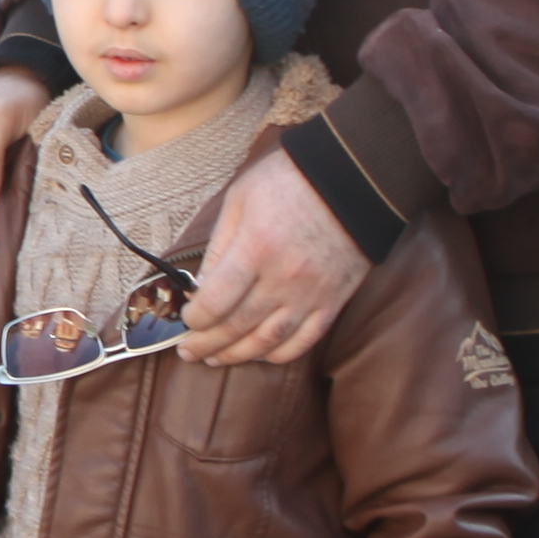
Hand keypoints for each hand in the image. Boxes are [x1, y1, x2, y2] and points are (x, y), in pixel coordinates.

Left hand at [185, 146, 369, 367]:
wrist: (352, 179)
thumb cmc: (289, 182)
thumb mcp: (240, 200)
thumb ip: (219, 247)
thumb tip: (202, 288)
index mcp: (256, 249)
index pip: (215, 302)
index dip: (195, 318)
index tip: (186, 318)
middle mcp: (283, 278)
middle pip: (237, 326)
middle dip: (207, 343)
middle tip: (189, 351)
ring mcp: (311, 294)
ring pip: (268, 341)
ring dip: (238, 356)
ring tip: (216, 358)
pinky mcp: (333, 301)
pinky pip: (305, 340)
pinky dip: (279, 354)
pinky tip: (260, 354)